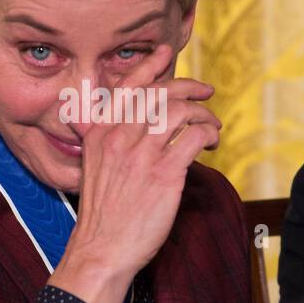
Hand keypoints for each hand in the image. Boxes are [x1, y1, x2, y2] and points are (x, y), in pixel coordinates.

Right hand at [48, 44, 220, 302]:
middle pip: (160, 94)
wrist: (101, 249)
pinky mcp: (164, 174)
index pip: (128, 87)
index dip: (150, 66)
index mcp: (99, 132)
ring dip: (203, 114)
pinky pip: (194, 137)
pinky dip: (208, 134)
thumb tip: (112, 121)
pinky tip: (211, 143)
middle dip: (188, 86)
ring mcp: (142, 154)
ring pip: (181, 112)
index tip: (166, 54)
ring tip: (212, 128)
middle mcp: (119, 137)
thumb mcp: (91, 167)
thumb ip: (100, 139)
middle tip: (205, 92)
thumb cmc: (101, 214)